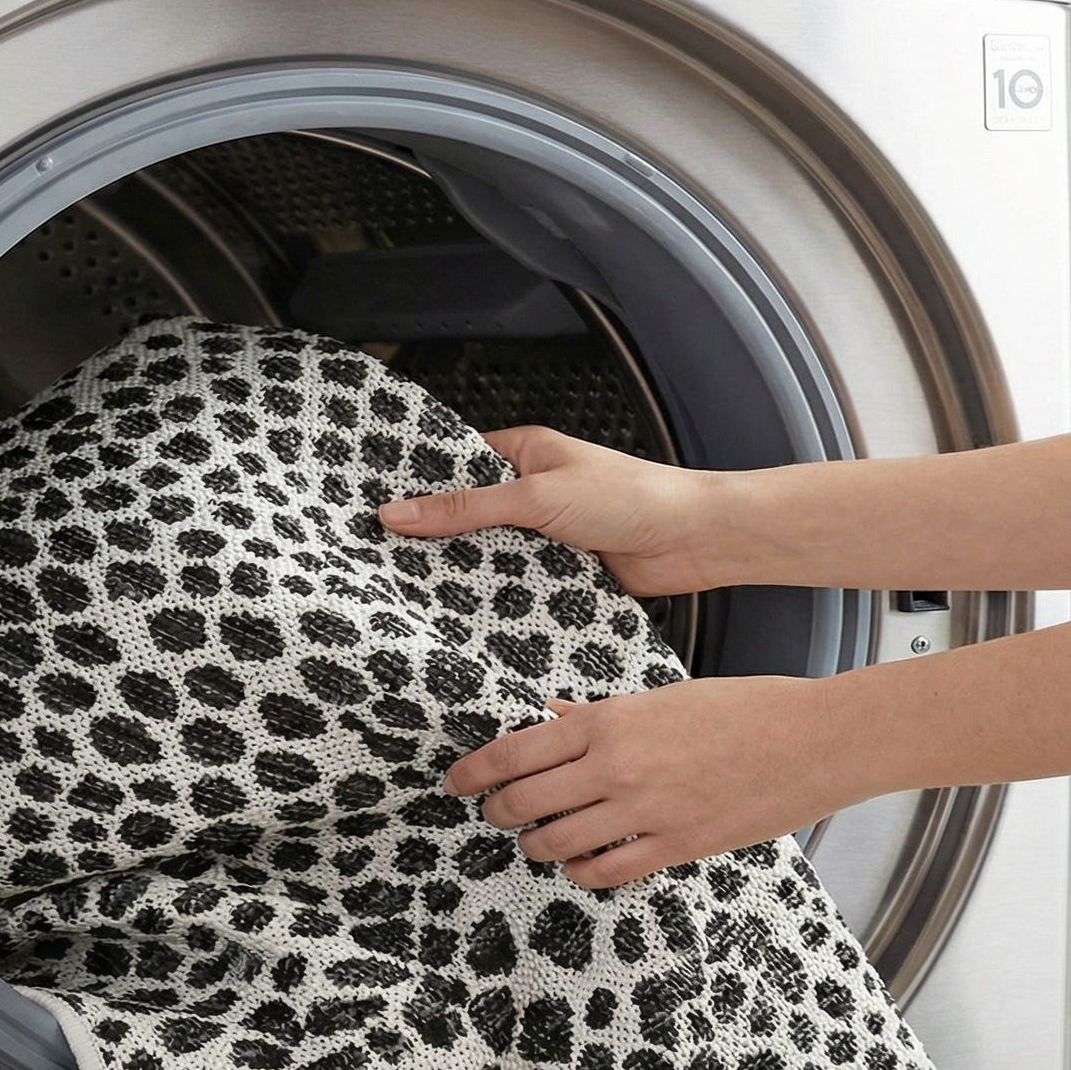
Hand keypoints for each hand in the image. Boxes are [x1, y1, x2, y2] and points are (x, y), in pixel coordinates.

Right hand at [378, 425, 731, 596]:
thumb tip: (401, 512)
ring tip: (415, 593)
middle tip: (384, 559)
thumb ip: (467, 509)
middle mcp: (531, 494)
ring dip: (469, 573)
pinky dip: (499, 600)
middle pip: (467, 518)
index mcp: (523, 454)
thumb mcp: (536, 496)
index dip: (418, 486)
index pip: (456, 467)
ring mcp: (544, 537)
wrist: (696, 540)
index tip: (375, 508)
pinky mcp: (559, 575)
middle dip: (436, 538)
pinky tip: (469, 615)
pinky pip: (516, 588)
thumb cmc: (633, 496)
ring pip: (489, 557)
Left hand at [444, 674, 858, 888]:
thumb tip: (551, 717)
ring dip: (535, 845)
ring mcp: (642, 811)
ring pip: (554, 843)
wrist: (814, 739)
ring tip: (536, 840)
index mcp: (608, 721)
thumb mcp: (662, 699)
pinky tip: (581, 865)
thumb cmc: (744, 709)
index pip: (514, 751)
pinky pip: (603, 873)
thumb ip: (599, 716)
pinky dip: (581, 873)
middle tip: (495, 813)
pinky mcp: (673, 847)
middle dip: (498, 811)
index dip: (473, 771)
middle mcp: (614, 766)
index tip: (454, 781)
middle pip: (522, 801)